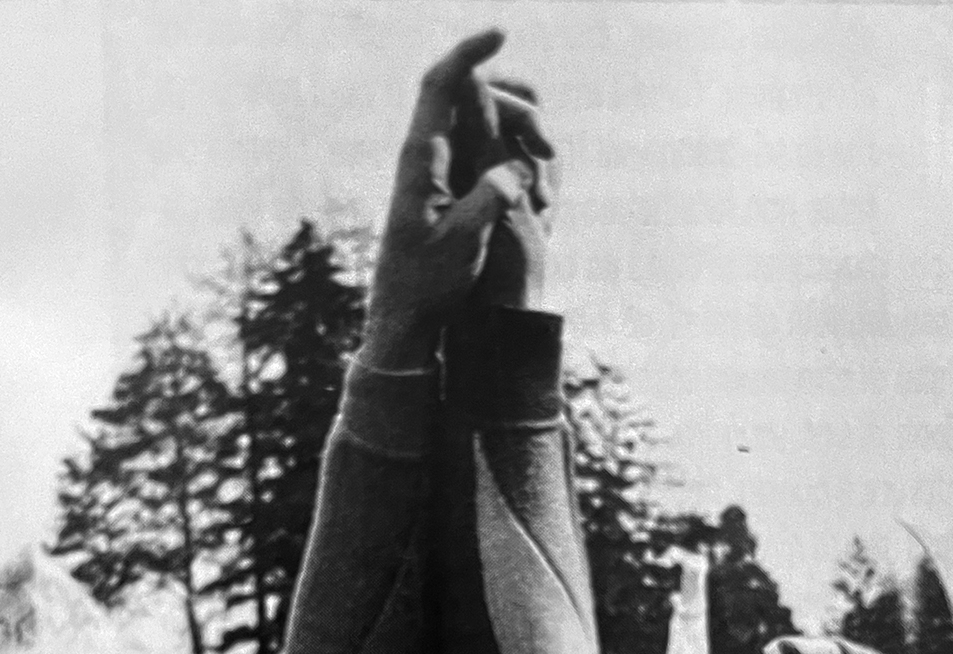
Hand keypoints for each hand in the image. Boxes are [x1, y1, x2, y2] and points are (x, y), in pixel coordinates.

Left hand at [361, 30, 552, 369]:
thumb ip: (489, 198)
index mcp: (421, 160)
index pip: (441, 85)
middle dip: (514, 107)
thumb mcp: (463, 244)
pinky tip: (533, 185)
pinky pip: (482, 154)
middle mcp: (424, 157)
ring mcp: (435, 173)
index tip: (501, 34)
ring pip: (479, 126)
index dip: (469, 53)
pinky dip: (509, 157)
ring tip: (546, 174)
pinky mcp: (445, 192)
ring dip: (516, 135)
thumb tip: (517, 167)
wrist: (403, 320)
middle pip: (469, 98)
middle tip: (549, 145)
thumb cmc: (426, 286)